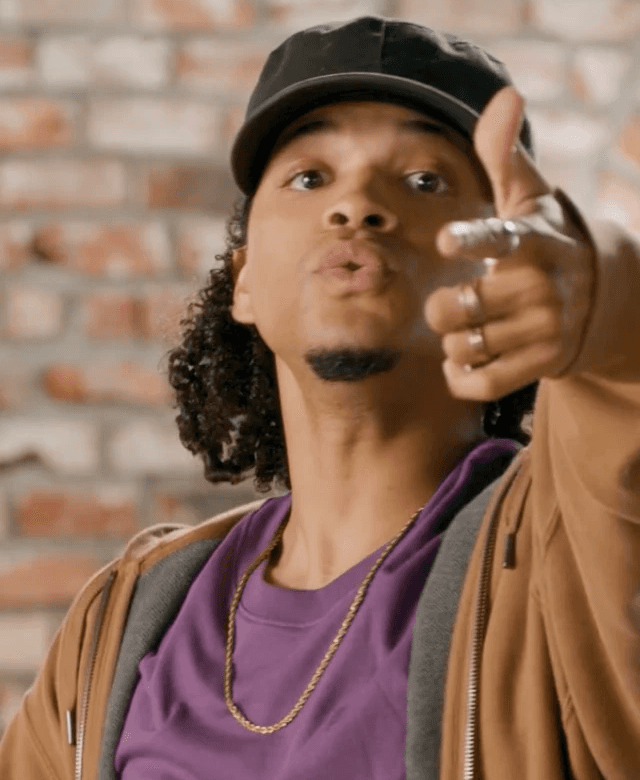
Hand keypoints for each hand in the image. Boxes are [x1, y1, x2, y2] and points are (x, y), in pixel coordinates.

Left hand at [424, 87, 595, 401]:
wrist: (603, 298)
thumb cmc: (547, 242)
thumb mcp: (531, 198)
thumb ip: (505, 156)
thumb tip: (505, 96)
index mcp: (533, 241)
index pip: (501, 238)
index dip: (472, 240)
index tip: (447, 240)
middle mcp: (542, 287)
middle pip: (457, 307)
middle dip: (441, 307)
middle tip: (456, 300)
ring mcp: (545, 330)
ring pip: (464, 347)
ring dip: (453, 341)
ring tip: (469, 328)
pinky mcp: (543, 365)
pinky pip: (480, 384)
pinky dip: (461, 376)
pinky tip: (467, 359)